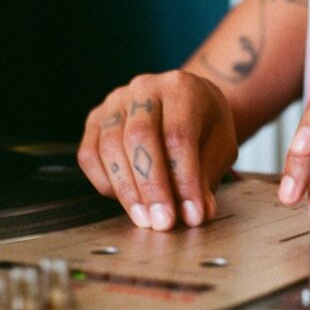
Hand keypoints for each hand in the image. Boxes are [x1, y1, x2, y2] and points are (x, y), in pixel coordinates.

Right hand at [77, 70, 237, 230]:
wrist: (186, 101)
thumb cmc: (205, 123)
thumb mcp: (220, 145)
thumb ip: (208, 176)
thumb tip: (198, 212)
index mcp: (181, 88)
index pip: (179, 135)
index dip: (184, 179)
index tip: (192, 213)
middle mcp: (144, 88)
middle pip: (140, 137)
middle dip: (152, 187)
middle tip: (163, 222)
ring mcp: (115, 102)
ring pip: (110, 146)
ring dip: (128, 190)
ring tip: (146, 219)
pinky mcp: (95, 120)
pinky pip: (89, 155)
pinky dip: (106, 183)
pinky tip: (126, 202)